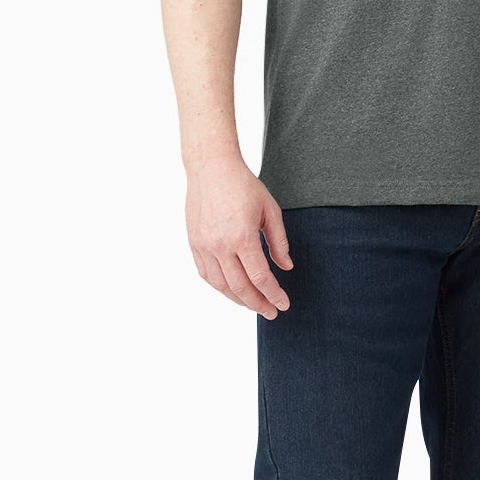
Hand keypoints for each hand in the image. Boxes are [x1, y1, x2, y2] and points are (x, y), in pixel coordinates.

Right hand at [185, 156, 292, 318]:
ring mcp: (204, 246)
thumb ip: (279, 242)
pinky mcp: (194, 243)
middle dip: (258, 304)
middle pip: (240, 288)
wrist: (211, 168)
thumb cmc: (243, 185)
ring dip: (238, 300)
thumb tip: (286, 267)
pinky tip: (232, 290)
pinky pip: (206, 274)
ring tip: (253, 304)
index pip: (260, 277)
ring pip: (221, 285)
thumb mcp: (270, 210)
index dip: (274, 294)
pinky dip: (220, 287)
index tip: (284, 304)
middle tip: (271, 311)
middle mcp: (220, 245)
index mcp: (242, 237)